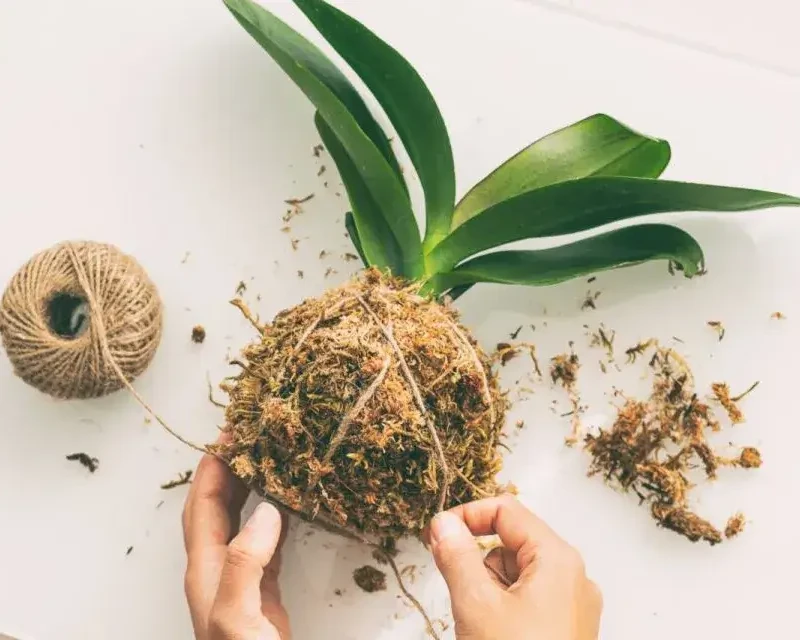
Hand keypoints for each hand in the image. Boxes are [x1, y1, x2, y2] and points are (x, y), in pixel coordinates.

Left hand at [182, 447, 290, 639]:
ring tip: (267, 458)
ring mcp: (239, 578)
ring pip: (238, 518)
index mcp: (206, 568)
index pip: (202, 504)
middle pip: (216, 505)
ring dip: (249, 486)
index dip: (213, 465)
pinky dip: (272, 514)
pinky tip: (286, 505)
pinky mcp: (262, 590)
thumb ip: (245, 564)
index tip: (231, 431)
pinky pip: (264, 539)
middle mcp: (217, 567)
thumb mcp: (238, 617)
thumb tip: (265, 512)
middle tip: (251, 435)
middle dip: (229, 466)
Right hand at [428, 496, 601, 639]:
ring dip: (489, 586)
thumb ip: (456, 555)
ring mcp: (572, 605)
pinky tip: (491, 633)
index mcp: (558, 559)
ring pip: (518, 573)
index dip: (466, 516)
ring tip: (478, 622)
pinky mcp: (566, 628)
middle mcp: (572, 577)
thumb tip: (443, 523)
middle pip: (512, 542)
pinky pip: (528, 599)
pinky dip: (503, 606)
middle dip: (477, 559)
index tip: (436, 534)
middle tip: (455, 586)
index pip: (506, 510)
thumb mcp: (476, 604)